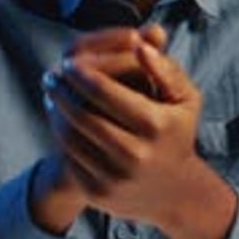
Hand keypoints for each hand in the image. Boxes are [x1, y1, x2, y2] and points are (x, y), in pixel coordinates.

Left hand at [43, 27, 237, 238]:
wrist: (174, 192)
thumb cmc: (176, 134)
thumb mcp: (186, 99)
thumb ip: (166, 69)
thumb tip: (141, 45)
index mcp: (156, 125)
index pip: (105, 92)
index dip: (82, 74)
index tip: (69, 61)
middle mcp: (135, 154)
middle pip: (82, 114)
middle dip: (62, 90)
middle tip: (52, 75)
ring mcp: (115, 177)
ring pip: (70, 136)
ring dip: (55, 110)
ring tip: (52, 93)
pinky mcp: (97, 193)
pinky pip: (68, 157)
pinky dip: (59, 133)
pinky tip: (58, 117)